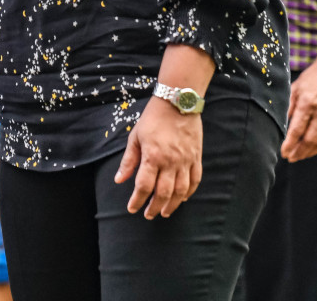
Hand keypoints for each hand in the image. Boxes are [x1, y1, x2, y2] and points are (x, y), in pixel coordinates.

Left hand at [115, 99, 202, 217]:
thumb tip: (120, 180)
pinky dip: (189, 192)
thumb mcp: (135, 137)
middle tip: (149, 215)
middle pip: (163, 193)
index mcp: (153, 157)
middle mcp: (170, 162)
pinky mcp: (196, 157)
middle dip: (154, 207)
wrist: (177, 103)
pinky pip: (195, 180)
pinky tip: (182, 198)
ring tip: (165, 212)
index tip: (132, 209)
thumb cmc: (153, 118)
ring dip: (172, 204)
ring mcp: (186, 161)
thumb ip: (129, 161)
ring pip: (181, 190)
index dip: (137, 200)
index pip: (144, 186)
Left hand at [282, 57, 316, 161]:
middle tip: (290, 158)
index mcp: (308, 103)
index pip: (297, 130)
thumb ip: (288, 106)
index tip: (283, 152)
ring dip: (309, 153)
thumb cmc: (312, 78)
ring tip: (298, 157)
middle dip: (299, 152)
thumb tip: (281, 125)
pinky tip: (312, 151)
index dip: (289, 144)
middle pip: (310, 140)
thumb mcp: (295, 88)